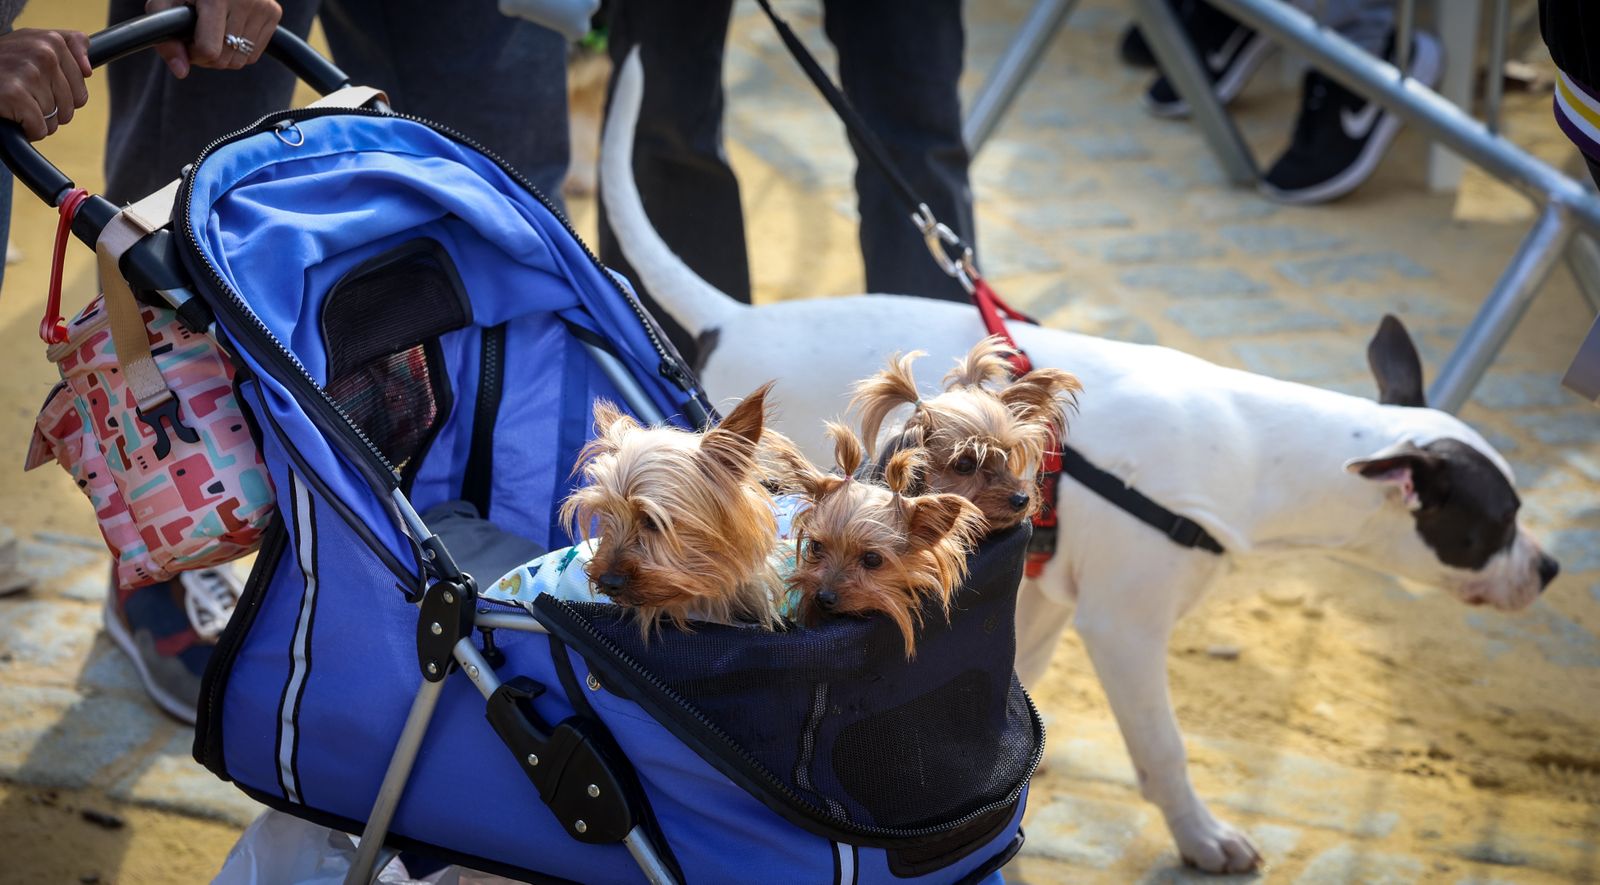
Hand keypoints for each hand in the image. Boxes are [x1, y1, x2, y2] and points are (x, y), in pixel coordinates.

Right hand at [0, 29, 90, 140]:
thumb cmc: (4, 63)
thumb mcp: (33, 43)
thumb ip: (68, 46)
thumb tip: (88, 70)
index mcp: (52, 40)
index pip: (81, 86)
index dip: (62, 95)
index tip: (40, 85)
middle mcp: (44, 53)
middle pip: (70, 105)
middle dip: (51, 108)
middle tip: (26, 95)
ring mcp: (29, 72)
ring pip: (55, 118)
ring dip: (37, 119)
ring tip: (17, 103)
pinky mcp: (15, 94)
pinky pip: (40, 128)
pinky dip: (29, 130)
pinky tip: (14, 116)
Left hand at [145, 0, 281, 77]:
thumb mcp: (164, 3)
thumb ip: (165, 39)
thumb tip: (181, 72)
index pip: (209, 51)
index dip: (192, 52)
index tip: (186, 39)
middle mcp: (246, 1)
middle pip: (225, 60)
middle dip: (207, 55)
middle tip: (197, 34)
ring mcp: (264, 8)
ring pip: (240, 61)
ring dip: (223, 54)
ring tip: (213, 31)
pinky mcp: (274, 13)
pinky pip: (254, 54)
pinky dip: (239, 48)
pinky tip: (229, 28)